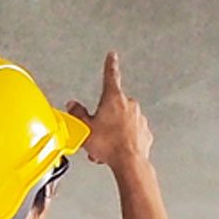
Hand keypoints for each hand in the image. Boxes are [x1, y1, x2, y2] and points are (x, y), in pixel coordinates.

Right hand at [66, 52, 152, 168]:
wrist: (129, 162)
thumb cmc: (109, 145)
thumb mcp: (85, 128)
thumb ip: (78, 114)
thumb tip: (73, 106)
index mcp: (113, 98)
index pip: (111, 76)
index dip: (110, 64)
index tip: (112, 56)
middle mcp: (129, 105)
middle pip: (114, 105)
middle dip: (106, 117)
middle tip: (98, 131)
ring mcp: (139, 118)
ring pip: (123, 121)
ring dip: (115, 129)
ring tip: (106, 145)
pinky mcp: (145, 133)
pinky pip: (132, 133)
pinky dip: (125, 139)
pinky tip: (117, 149)